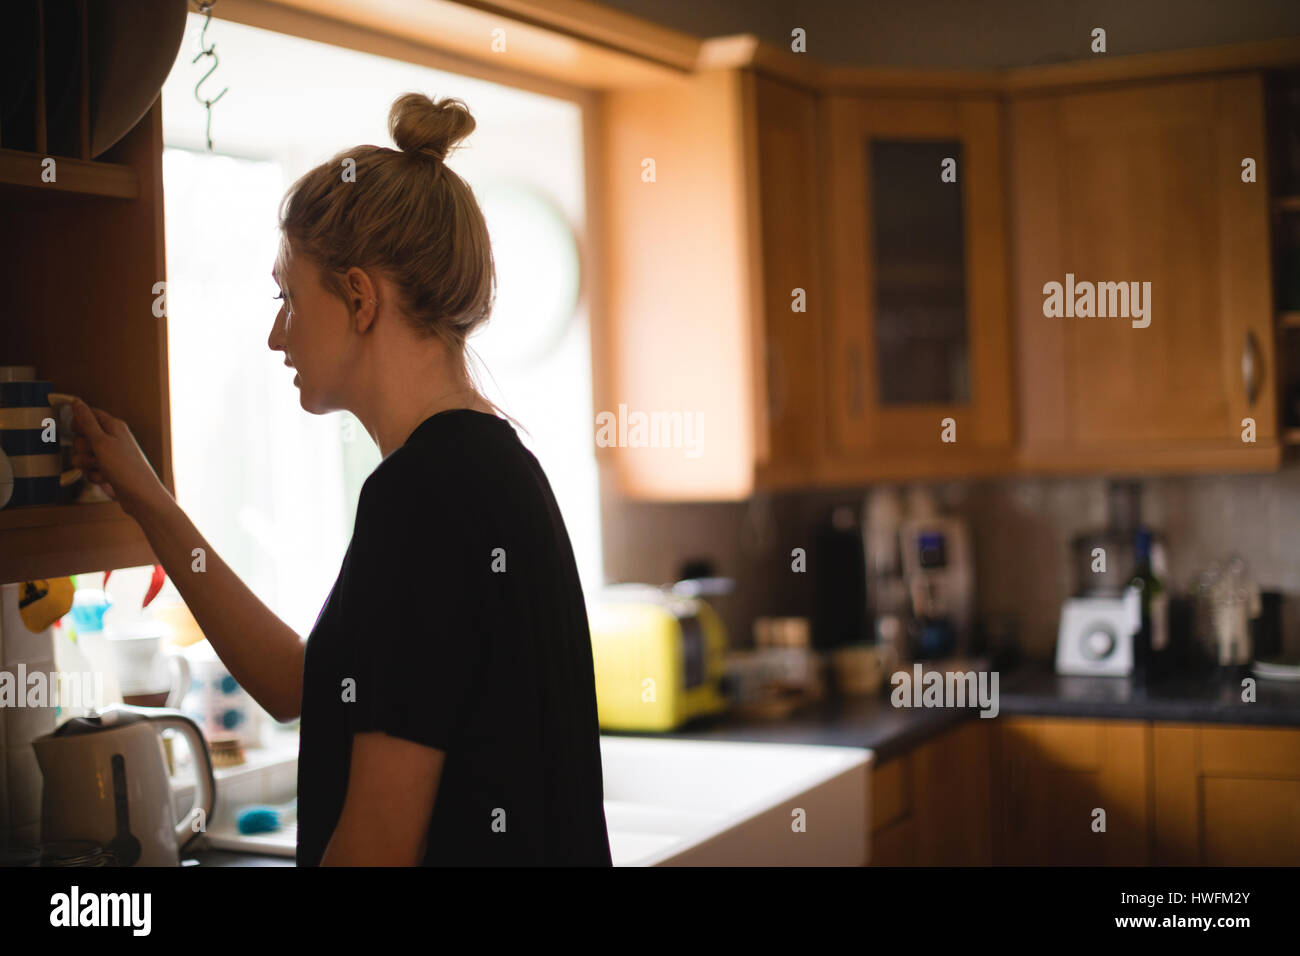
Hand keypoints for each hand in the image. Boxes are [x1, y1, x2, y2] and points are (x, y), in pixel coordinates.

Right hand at [69, 400, 167, 518]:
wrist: (140, 496)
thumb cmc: (125, 467)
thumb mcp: (102, 442)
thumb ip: (87, 422)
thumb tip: (77, 402)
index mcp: (113, 427)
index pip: (88, 414)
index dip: (78, 423)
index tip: (78, 432)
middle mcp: (112, 439)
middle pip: (81, 437)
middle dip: (83, 449)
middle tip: (96, 454)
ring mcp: (109, 457)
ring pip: (82, 456)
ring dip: (87, 465)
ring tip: (102, 469)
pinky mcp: (107, 471)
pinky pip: (89, 471)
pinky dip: (95, 476)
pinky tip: (107, 480)